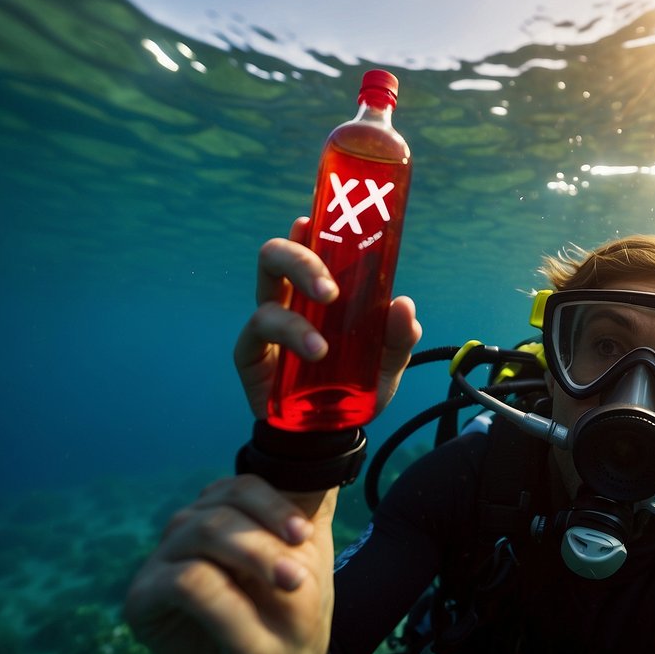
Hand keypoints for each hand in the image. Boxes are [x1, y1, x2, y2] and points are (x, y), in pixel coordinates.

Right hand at [125, 476, 336, 653]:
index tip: (304, 535)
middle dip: (264, 543)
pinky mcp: (144, 594)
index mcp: (227, 509)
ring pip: (201, 535)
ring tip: (287, 586)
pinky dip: (218, 597)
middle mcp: (190, 524)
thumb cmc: (292, 605)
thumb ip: (314, 506)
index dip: (273, 505)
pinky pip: (181, 581)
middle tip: (297, 577)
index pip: (242, 486)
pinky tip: (239, 616)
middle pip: (221, 511)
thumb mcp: (310, 555)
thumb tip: (330, 454)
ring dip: (250, 559)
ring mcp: (165, 556)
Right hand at [233, 217, 422, 420]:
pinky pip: (258, 333)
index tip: (314, 220)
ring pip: (265, 294)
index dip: (307, 230)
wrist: (330, 433)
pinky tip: (314, 353)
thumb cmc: (355, 385)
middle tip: (330, 290)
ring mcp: (266, 325)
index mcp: (316, 290)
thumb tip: (403, 304)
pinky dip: (289, 338)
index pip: (307, 247)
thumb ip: (398, 335)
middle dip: (300, 260)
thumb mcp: (387, 361)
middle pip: (276, 256)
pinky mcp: (251, 354)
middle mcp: (288, 298)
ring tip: (323, 346)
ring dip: (295, 318)